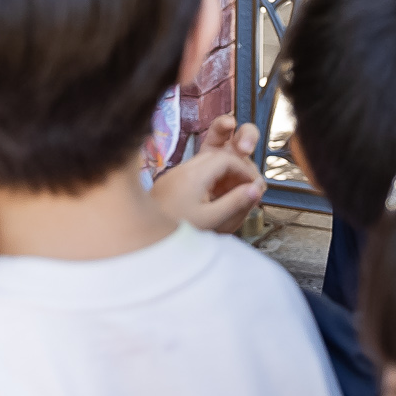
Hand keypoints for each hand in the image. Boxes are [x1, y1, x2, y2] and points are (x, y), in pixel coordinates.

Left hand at [151, 115, 263, 233]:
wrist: (139, 238)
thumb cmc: (176, 232)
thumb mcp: (211, 220)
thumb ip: (235, 203)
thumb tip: (256, 189)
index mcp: (194, 176)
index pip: (226, 159)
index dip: (243, 170)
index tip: (252, 186)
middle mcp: (182, 170)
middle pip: (215, 157)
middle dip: (233, 170)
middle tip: (244, 189)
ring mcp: (172, 175)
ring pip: (203, 164)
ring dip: (220, 175)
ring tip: (229, 196)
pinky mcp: (166, 184)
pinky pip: (192, 174)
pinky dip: (207, 181)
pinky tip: (209, 201)